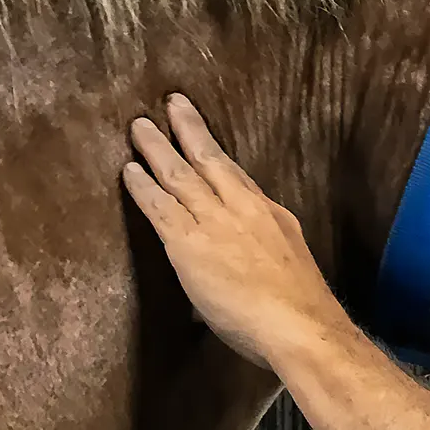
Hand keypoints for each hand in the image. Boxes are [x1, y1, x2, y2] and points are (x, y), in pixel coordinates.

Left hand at [123, 95, 349, 369]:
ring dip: (156, 147)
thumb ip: (259, 265)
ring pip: (179, 174)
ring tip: (139, 126)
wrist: (299, 326)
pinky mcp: (189, 241)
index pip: (239, 179)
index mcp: (272, 217)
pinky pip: (159, 205)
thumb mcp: (287, 271)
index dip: (218, 155)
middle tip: (173, 103)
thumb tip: (234, 281)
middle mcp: (244, 208)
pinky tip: (129, 170)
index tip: (205, 139)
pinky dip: (142, 185)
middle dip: (189, 129)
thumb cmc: (300, 313)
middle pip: (211, 159)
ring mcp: (215, 221)